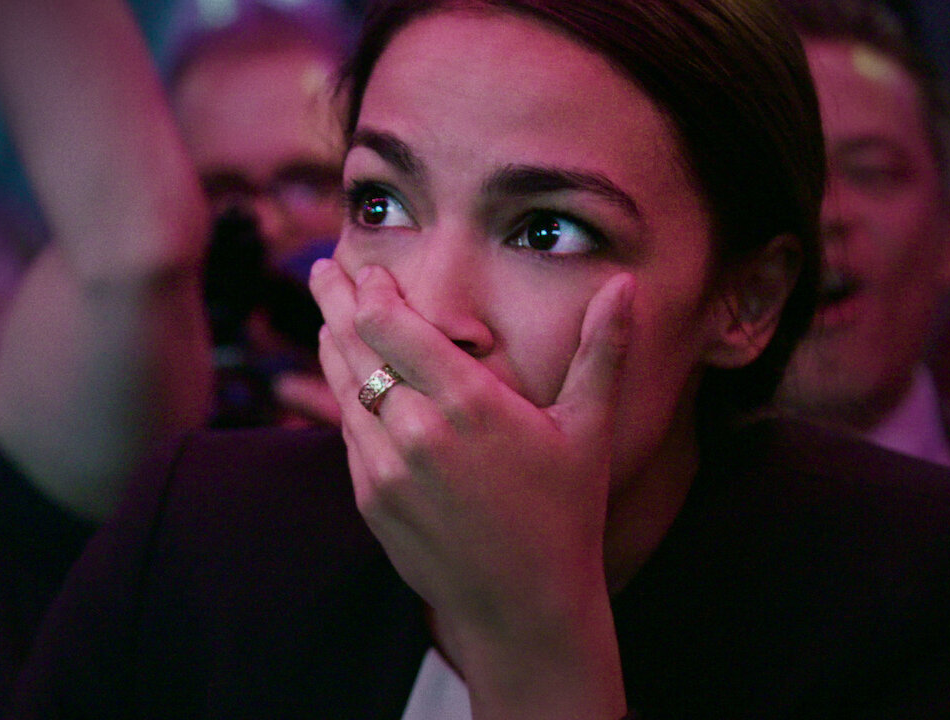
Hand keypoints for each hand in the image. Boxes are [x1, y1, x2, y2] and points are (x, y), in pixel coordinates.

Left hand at [309, 259, 633, 719]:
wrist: (524, 607)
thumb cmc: (566, 514)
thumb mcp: (588, 428)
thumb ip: (600, 350)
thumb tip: (624, 284)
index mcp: (469, 403)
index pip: (395, 326)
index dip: (373, 292)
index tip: (368, 270)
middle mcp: (417, 430)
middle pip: (356, 347)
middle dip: (336, 301)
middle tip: (325, 269)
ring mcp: (387, 468)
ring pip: (345, 389)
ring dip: (333, 345)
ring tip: (326, 315)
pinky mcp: (371, 500)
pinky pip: (349, 435)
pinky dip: (344, 399)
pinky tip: (346, 380)